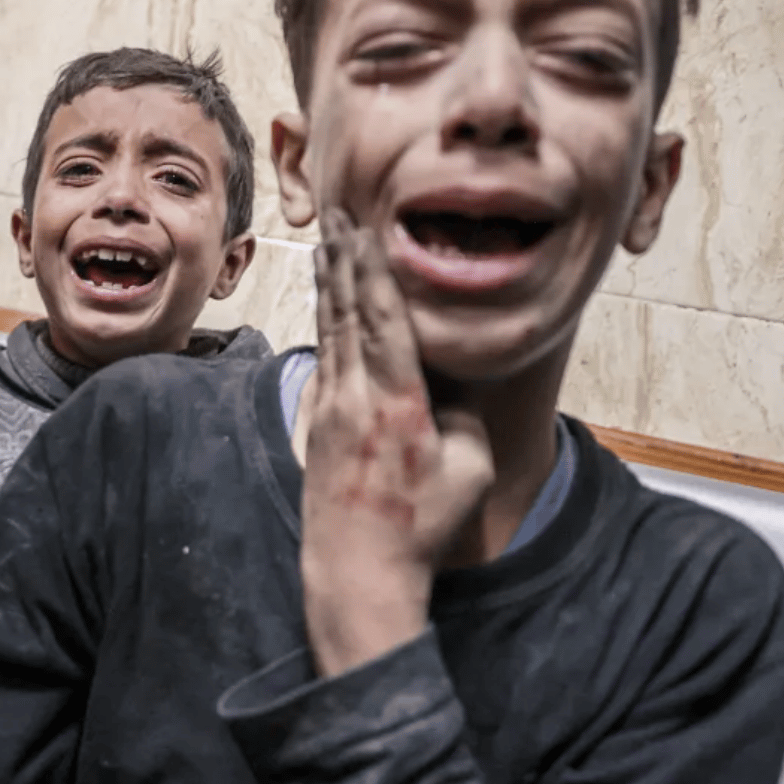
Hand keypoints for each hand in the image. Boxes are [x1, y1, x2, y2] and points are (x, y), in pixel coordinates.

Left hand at [299, 209, 493, 677]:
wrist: (358, 568)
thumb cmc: (424, 523)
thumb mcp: (469, 465)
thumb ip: (460, 409)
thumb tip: (447, 373)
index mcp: (397, 401)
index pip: (382, 318)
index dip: (371, 269)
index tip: (364, 229)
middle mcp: (354, 397)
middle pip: (344, 313)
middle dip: (342, 261)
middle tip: (337, 215)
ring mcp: (328, 411)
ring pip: (327, 333)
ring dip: (327, 285)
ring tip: (326, 246)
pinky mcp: (315, 426)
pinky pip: (321, 364)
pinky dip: (323, 327)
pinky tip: (323, 307)